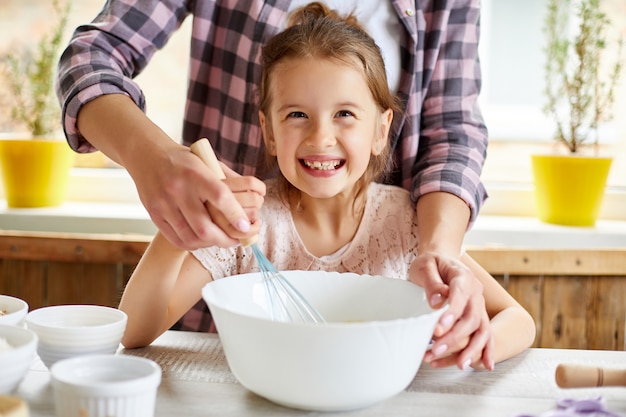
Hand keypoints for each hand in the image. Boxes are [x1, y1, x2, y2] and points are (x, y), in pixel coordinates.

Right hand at [129, 143, 265, 249]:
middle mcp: (178, 189)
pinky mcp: (154, 215)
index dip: (235, 214)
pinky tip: (202, 241)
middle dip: (224, 239)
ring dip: (210, 244)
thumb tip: (255, 201)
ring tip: (221, 241)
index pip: (220, 196)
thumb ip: (228, 181)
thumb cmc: (185, 161)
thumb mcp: (207, 163)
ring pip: (191, 237)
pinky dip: (193, 244)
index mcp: (195, 173)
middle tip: (237, 240)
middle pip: (204, 226)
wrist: (148, 155)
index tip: (246, 226)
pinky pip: (177, 239)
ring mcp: (164, 204)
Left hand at [409, 252, 493, 369]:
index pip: (460, 296)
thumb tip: (437, 302)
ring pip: (482, 330)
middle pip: (472, 318)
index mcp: (463, 276)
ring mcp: (479, 305)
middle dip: (455, 337)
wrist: (441, 261)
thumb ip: (431, 283)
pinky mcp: (478, 316)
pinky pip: (486, 335)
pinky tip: (486, 366)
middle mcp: (476, 293)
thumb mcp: (425, 267)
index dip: (451, 313)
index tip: (439, 328)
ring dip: (472, 349)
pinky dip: (487, 350)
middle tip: (435, 349)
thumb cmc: (430, 263)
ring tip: (460, 365)